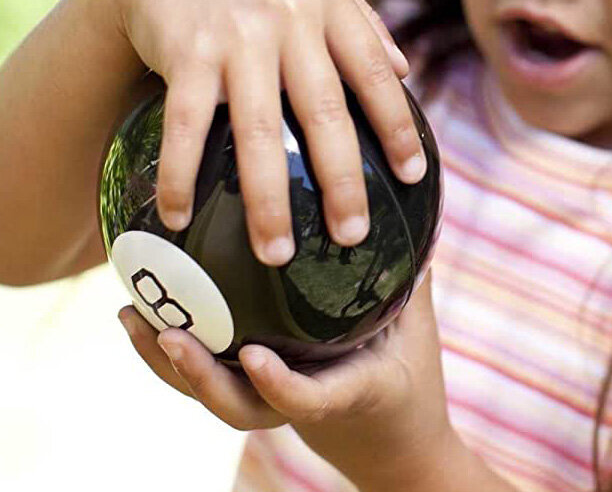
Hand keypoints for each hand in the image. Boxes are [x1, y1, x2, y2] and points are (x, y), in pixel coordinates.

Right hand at [108, 0, 425, 264]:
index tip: (413, 176)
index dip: (395, 125)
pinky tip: (178, 217)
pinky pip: (188, 125)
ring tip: (275, 254)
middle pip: (324, 111)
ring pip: (258, 131)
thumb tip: (405, 71)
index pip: (373, 71)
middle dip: (340, 181)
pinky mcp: (186, 52)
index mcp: (327, 2)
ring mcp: (236, 35)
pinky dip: (181, 174)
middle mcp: (289, 17)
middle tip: (352, 236)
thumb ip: (361, 21)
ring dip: (267, 200)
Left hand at [118, 272, 454, 487]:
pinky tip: (151, 321)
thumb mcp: (418, 336)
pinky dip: (176, 357)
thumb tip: (415, 219)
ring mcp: (275, 407)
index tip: (253, 357)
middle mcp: (300, 408)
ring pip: (215, 398)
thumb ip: (411, 283)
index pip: (308, 399)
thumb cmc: (413, 385)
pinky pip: (212, 381)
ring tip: (133, 317)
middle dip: (197, 377)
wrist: (398, 452)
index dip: (278, 385)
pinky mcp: (260, 398)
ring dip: (168, 365)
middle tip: (168, 334)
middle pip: (240, 407)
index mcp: (347, 394)